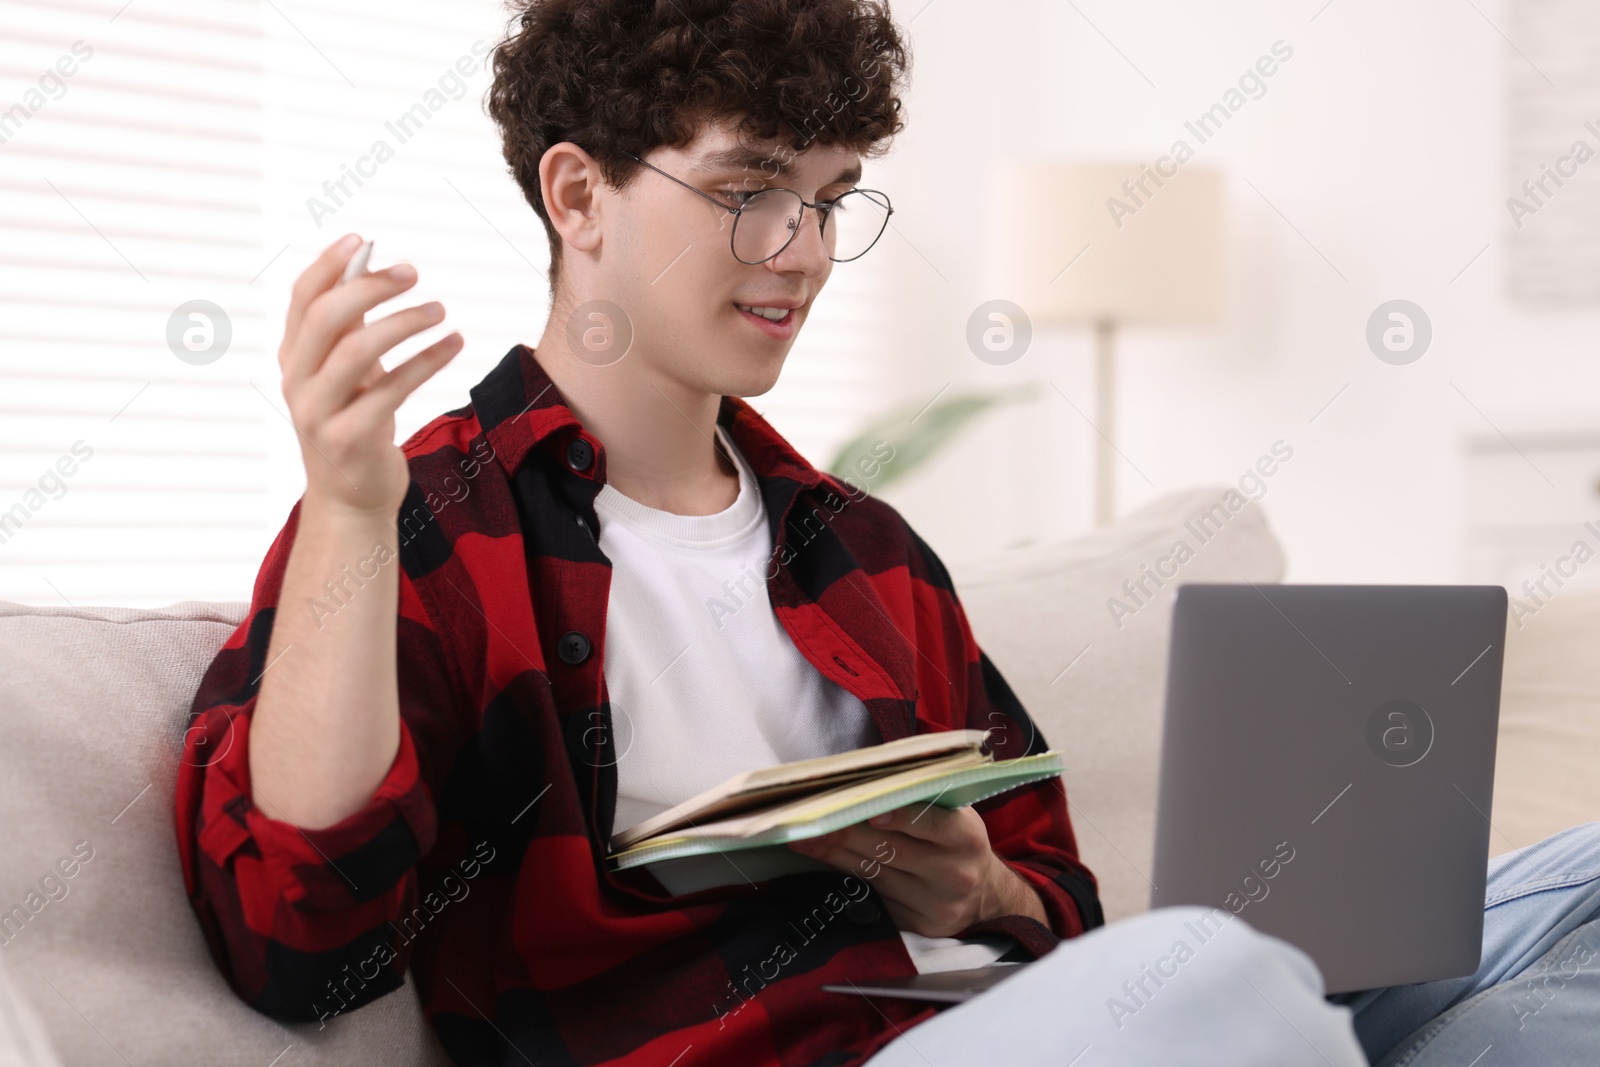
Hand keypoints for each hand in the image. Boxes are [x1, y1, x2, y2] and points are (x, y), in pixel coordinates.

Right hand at [278, 233, 463, 518]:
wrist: (351, 500)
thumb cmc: (354, 426)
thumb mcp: (346, 377)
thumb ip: (349, 332)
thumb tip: (370, 272)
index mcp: (293, 360)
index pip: (301, 300)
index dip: (328, 265)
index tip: (362, 240)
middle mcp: (298, 383)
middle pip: (328, 319)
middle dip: (371, 288)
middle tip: (413, 273)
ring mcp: (320, 413)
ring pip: (358, 351)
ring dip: (405, 322)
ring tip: (441, 310)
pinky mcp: (351, 438)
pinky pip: (392, 389)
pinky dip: (427, 361)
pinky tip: (454, 343)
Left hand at [787, 803, 1048, 936]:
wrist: (984, 894)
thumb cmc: (956, 842)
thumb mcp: (954, 815)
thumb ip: (920, 801)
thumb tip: (863, 786)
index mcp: (966, 837)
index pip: (928, 822)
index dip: (897, 815)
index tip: (865, 809)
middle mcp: (954, 873)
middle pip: (890, 850)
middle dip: (844, 832)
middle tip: (810, 820)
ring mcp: (936, 904)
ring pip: (875, 875)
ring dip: (835, 855)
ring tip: (805, 839)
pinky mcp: (919, 926)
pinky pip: (875, 899)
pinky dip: (847, 879)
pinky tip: (826, 863)